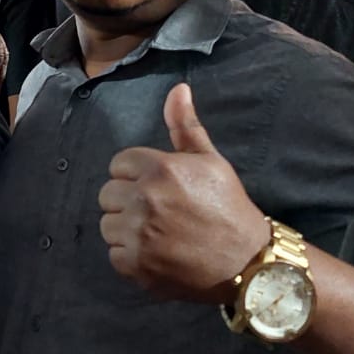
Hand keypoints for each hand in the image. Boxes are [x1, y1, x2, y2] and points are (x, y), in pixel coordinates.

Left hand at [98, 83, 269, 303]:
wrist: (245, 261)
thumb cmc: (227, 207)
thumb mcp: (210, 160)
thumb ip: (185, 126)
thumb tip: (177, 89)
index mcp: (160, 169)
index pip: (118, 164)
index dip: (136, 175)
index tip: (158, 187)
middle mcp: (145, 199)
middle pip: (107, 194)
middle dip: (128, 201)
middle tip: (158, 211)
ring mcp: (138, 235)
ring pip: (107, 225)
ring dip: (126, 229)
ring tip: (156, 233)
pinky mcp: (136, 265)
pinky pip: (114, 255)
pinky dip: (131, 257)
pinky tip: (155, 253)